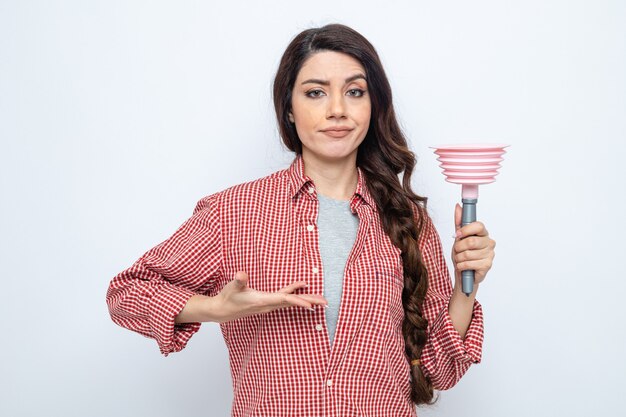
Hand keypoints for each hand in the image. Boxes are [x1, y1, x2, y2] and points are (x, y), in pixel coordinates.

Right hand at [208, 272, 327, 323]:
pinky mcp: (268, 302)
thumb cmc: (228, 298)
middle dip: (309, 302)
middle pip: (293, 303)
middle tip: (326, 303)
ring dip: (306, 300)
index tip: (311, 306)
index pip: (284, 300)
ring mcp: (269, 304)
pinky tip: (302, 289)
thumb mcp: (232, 287)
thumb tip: (241, 274)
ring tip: (320, 299)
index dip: (298, 301)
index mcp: (263, 300)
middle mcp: (269, 304)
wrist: (222, 310)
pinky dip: (295, 295)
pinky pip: (286, 299)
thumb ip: (239, 281)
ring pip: (291, 302)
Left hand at [451, 203, 495, 286]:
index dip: (466, 230)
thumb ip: (459, 222)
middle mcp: (489, 242)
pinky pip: (469, 263)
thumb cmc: (462, 254)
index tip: (457, 235)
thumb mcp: (458, 237)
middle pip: (471, 241)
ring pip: (468, 254)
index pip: (478, 225)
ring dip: (458, 258)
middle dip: (458, 247)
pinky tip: (463, 267)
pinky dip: (461, 266)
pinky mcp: (487, 265)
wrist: (463, 274)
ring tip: (460, 260)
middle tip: (457, 251)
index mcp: (483, 234)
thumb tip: (458, 206)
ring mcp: (490, 254)